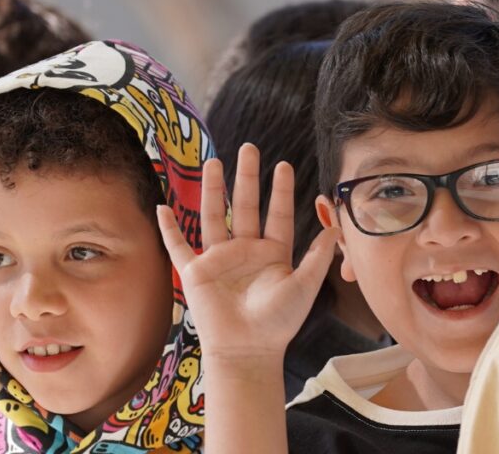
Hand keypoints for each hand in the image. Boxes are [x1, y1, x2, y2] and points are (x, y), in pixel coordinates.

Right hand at [157, 143, 338, 361]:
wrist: (248, 350)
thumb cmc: (278, 323)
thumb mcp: (304, 286)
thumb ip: (318, 257)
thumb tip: (336, 229)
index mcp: (272, 254)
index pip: (276, 214)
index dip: (280, 191)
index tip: (283, 165)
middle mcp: (245, 251)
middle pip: (244, 206)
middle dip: (246, 178)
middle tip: (249, 148)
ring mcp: (218, 260)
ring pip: (213, 216)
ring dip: (212, 190)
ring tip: (214, 162)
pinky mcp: (195, 273)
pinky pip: (178, 247)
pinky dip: (169, 229)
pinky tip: (163, 207)